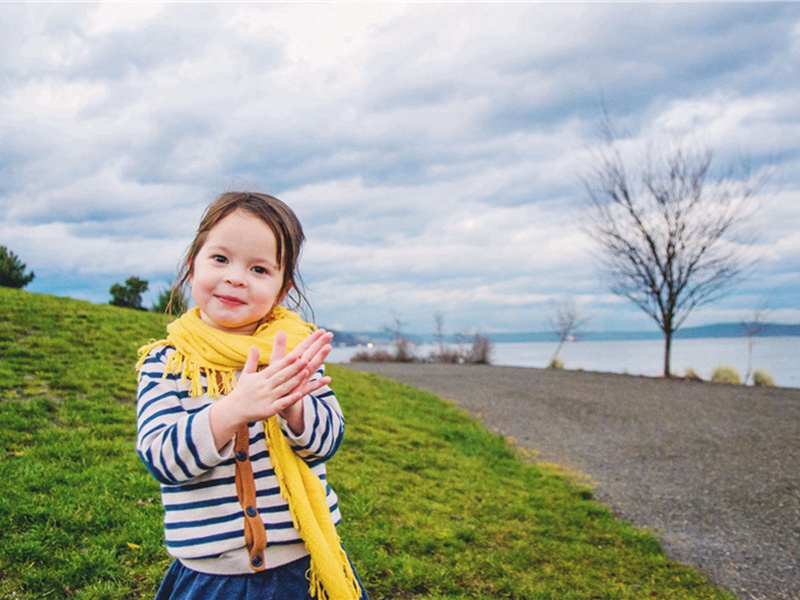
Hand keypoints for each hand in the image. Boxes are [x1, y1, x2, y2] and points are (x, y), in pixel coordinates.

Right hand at [208, 329, 332, 448]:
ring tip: (306, 373)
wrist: (233, 411)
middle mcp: (264, 386)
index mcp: (260, 377)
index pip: (276, 367)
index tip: (297, 354)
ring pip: (284, 388)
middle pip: (282, 376)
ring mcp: (267, 398)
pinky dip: (290, 399)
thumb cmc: (241, 392)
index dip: (287, 361)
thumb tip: (254, 346)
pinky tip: (300, 394)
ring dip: (295, 380)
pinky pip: (281, 403)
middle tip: (306, 360)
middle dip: (294, 368)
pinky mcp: (269, 410)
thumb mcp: (246, 375)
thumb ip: (252, 360)